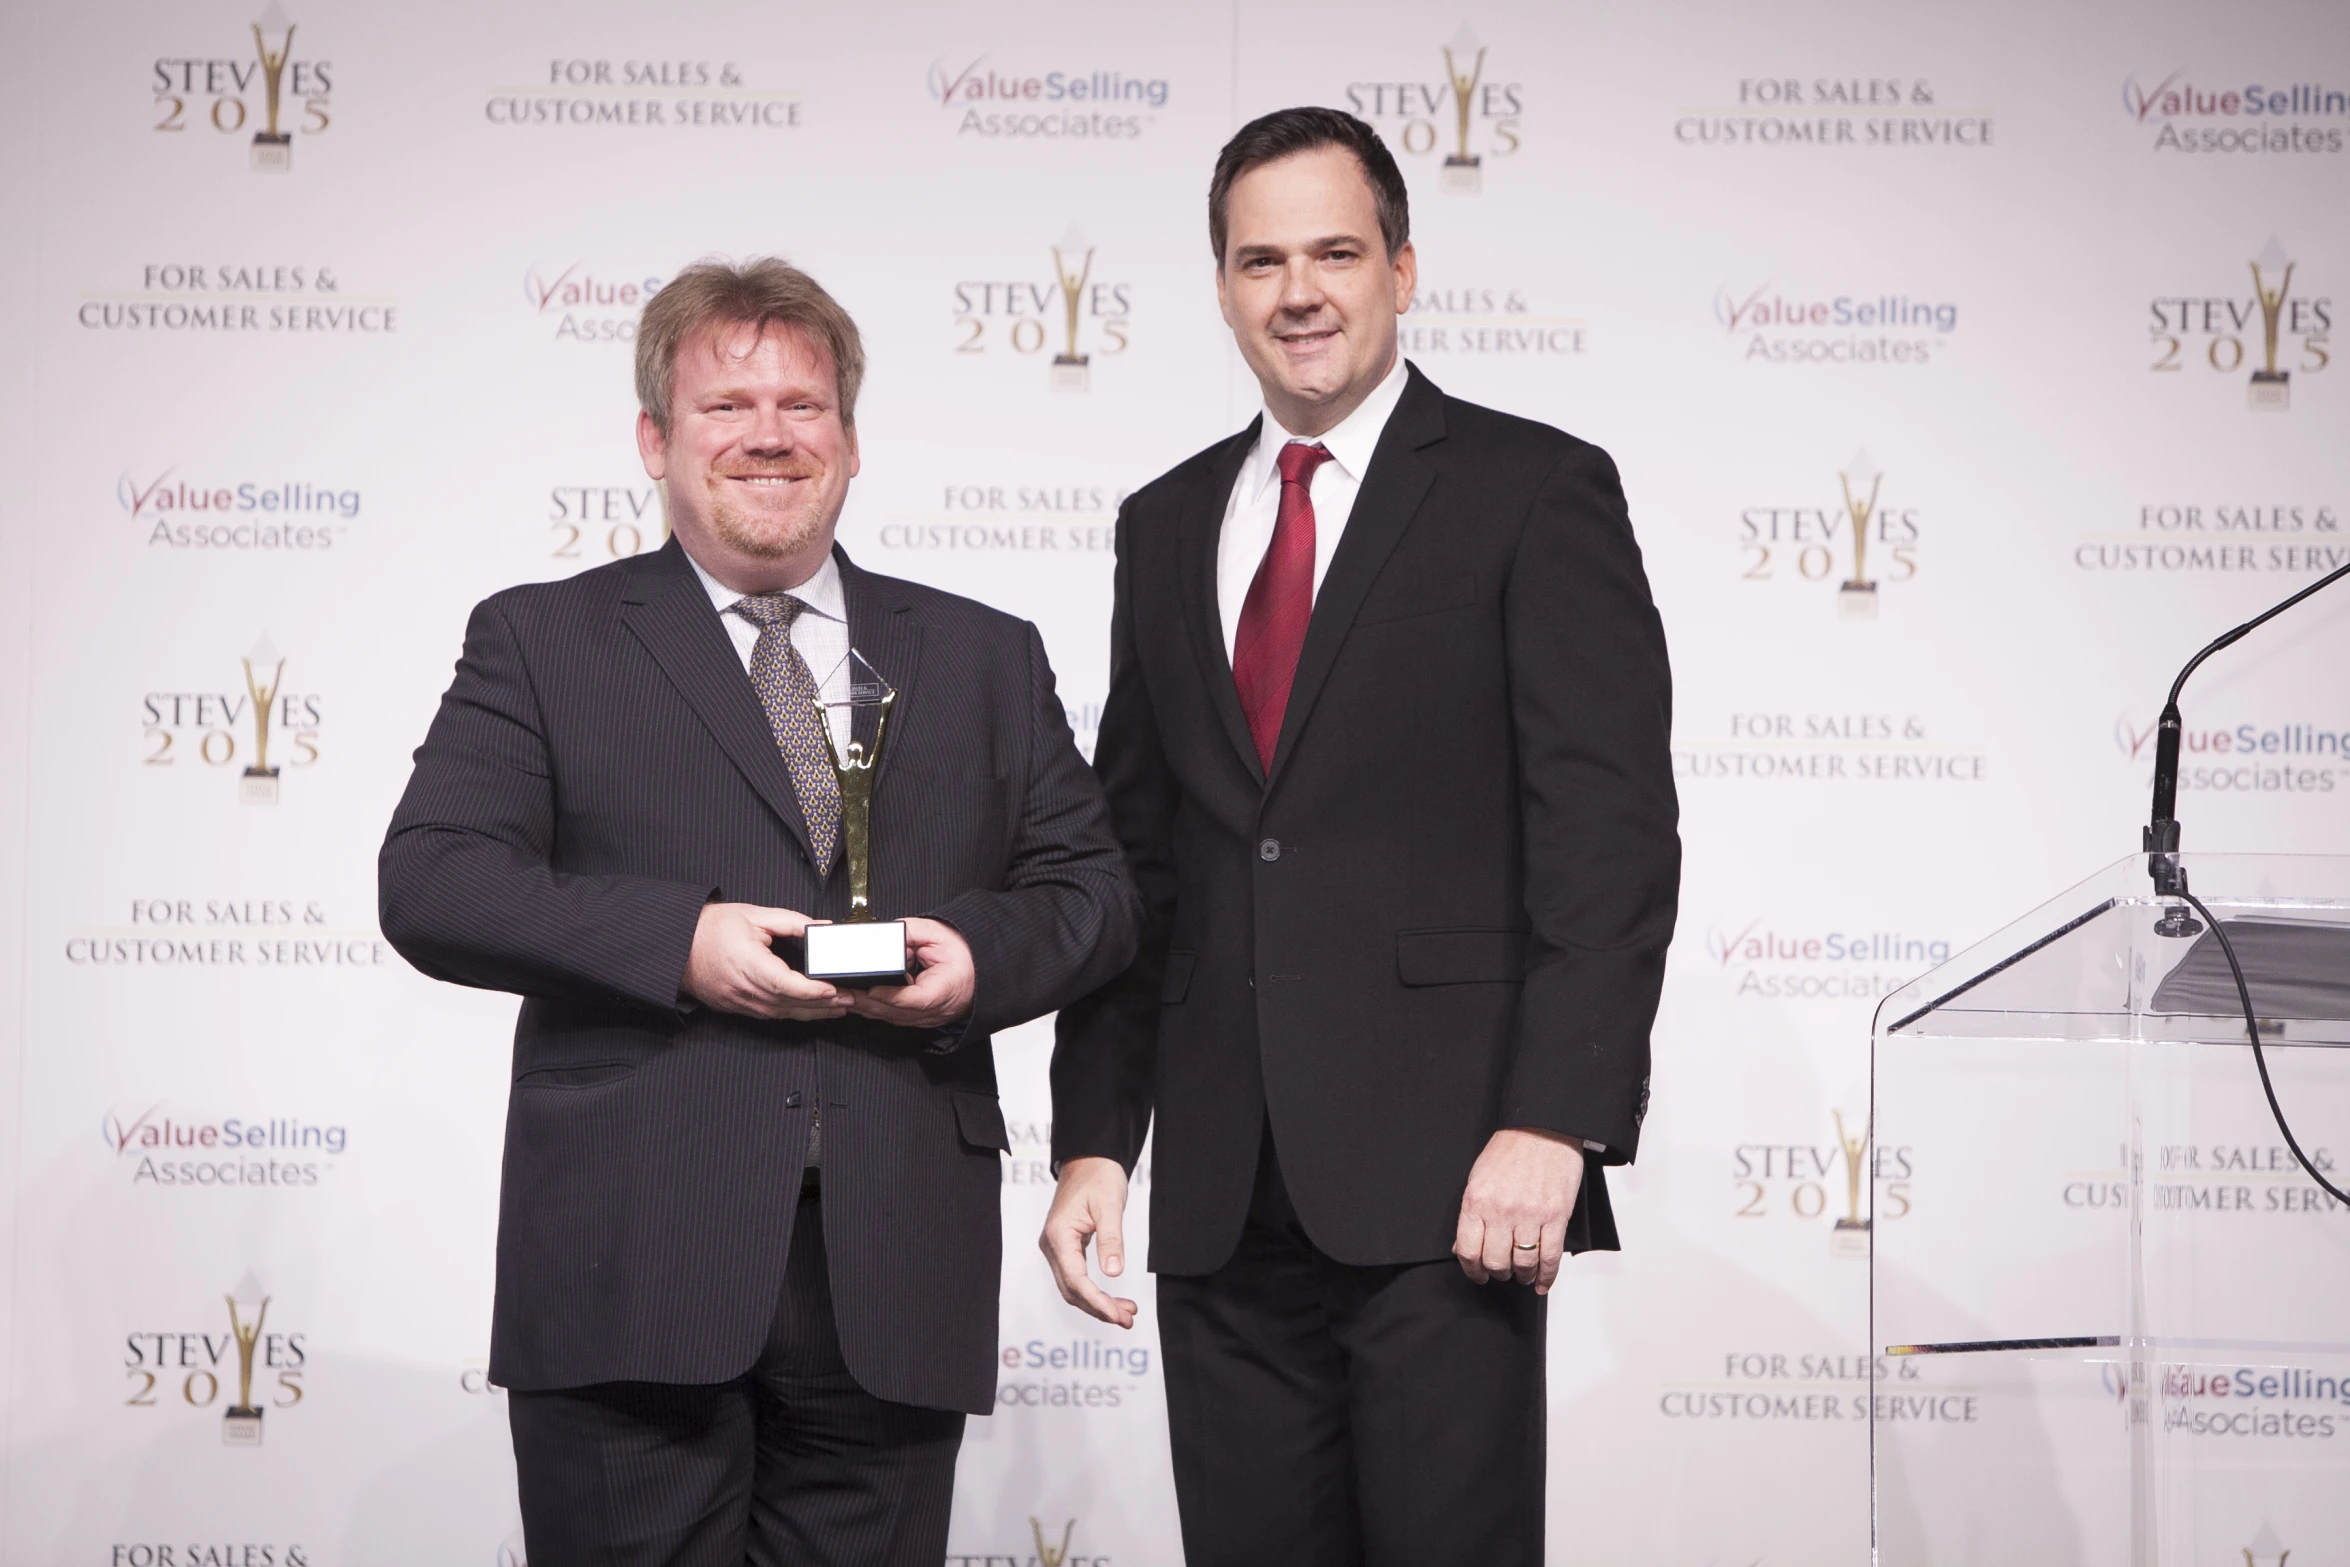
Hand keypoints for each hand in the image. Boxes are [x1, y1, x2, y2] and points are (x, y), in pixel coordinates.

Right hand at [680, 904, 848, 1021]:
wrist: (677, 946)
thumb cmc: (711, 928)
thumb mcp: (754, 915)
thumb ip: (791, 922)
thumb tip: (822, 929)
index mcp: (747, 964)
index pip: (785, 984)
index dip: (811, 991)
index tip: (834, 990)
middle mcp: (744, 989)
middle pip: (789, 1004)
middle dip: (823, 1005)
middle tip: (852, 1000)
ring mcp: (740, 1002)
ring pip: (782, 1014)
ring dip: (813, 1013)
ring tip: (840, 1008)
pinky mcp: (738, 1008)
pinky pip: (771, 1015)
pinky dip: (794, 1014)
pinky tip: (812, 1010)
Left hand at [845, 917, 974, 1028]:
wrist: (981, 969)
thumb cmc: (964, 953)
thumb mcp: (938, 933)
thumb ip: (910, 932)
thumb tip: (885, 935)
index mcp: (945, 989)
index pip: (914, 998)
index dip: (890, 996)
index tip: (869, 990)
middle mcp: (936, 1010)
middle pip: (896, 1013)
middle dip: (865, 1003)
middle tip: (840, 994)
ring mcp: (929, 1018)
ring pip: (892, 1018)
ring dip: (866, 1009)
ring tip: (842, 997)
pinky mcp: (921, 1018)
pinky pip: (894, 1017)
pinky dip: (876, 1009)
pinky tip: (857, 1002)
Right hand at [1040, 1156, 1137, 1327]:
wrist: (1089, 1159)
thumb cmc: (1099, 1177)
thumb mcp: (1110, 1206)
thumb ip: (1111, 1240)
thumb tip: (1113, 1274)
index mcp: (1059, 1234)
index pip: (1075, 1279)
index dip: (1096, 1301)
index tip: (1118, 1315)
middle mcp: (1051, 1244)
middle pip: (1071, 1290)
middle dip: (1099, 1308)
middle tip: (1128, 1319)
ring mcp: (1056, 1247)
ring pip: (1072, 1287)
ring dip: (1097, 1303)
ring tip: (1126, 1312)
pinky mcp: (1065, 1247)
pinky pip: (1076, 1276)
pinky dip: (1094, 1291)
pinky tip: (1113, 1298)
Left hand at [1454, 1127, 1584, 1292]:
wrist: (1543, 1128)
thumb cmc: (1510, 1150)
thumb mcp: (1478, 1178)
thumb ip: (1471, 1215)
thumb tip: (1462, 1247)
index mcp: (1477, 1200)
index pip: (1468, 1251)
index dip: (1472, 1271)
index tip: (1478, 1275)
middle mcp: (1502, 1210)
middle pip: (1496, 1262)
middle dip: (1498, 1274)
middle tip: (1501, 1273)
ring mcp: (1530, 1214)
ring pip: (1523, 1263)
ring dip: (1522, 1275)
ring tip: (1522, 1275)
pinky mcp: (1556, 1216)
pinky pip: (1550, 1256)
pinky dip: (1546, 1276)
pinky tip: (1542, 1283)